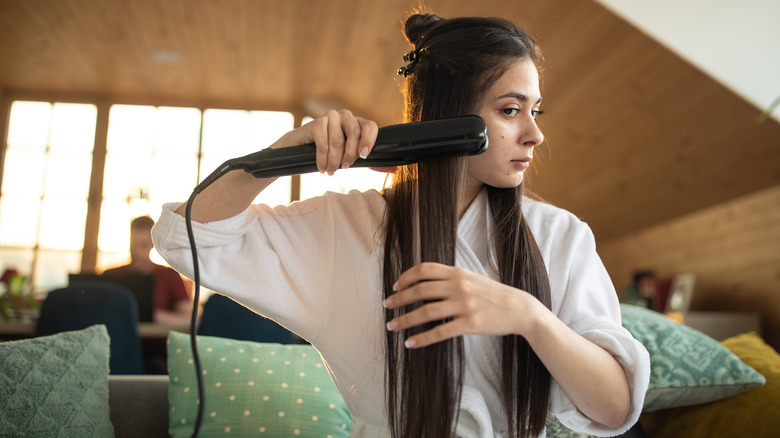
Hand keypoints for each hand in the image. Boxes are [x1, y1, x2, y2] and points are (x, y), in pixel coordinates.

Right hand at [274, 109, 378, 174]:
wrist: (302, 149)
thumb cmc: (331, 153)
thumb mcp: (352, 158)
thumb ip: (372, 163)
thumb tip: (395, 169)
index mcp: (358, 123)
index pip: (371, 126)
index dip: (369, 140)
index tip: (364, 156)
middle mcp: (346, 116)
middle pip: (354, 134)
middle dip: (349, 155)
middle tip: (344, 168)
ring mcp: (331, 117)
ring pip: (337, 141)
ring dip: (334, 160)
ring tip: (330, 170)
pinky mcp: (317, 122)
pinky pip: (323, 142)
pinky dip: (322, 158)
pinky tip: (321, 166)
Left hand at [383, 262, 542, 347]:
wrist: (520, 309)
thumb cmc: (493, 294)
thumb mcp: (472, 279)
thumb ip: (450, 278)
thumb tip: (424, 282)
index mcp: (458, 272)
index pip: (424, 269)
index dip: (406, 277)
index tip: (395, 286)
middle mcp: (459, 286)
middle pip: (420, 290)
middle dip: (399, 298)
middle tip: (387, 306)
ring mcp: (465, 305)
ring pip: (426, 312)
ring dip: (405, 320)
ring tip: (392, 326)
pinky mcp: (470, 324)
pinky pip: (439, 332)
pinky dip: (422, 338)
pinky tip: (410, 343)